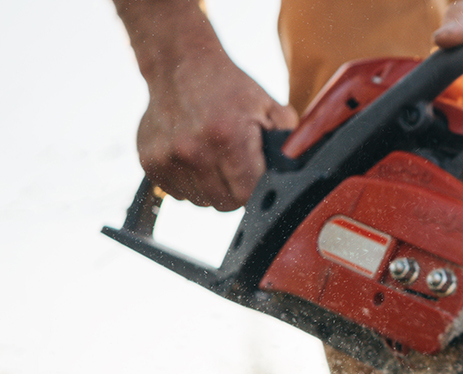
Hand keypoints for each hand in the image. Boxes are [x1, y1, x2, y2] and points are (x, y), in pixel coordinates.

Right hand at [114, 0, 296, 210]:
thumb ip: (289, 143)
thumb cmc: (230, 89)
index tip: (258, 177)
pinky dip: (189, 183)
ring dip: (212, 189)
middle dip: (236, 191)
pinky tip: (195, 159)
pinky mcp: (149, 162)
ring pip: (201, 202)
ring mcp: (167, 158)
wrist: (180, 66)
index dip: (256, 190)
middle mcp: (193, 151)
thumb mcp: (270, 108)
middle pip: (225, 204)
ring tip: (215, 159)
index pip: (247, 195)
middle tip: (238, 167)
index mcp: (228, 137)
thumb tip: (298, 175)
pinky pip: (177, 194)